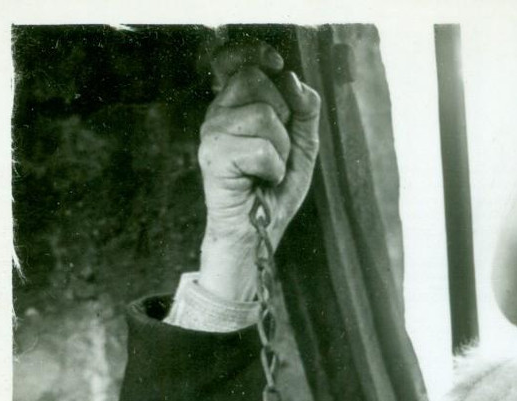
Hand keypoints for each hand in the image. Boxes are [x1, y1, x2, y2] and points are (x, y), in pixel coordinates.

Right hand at [198, 41, 320, 300]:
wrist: (256, 232)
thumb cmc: (273, 189)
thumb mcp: (300, 145)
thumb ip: (304, 110)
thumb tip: (294, 79)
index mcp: (233, 105)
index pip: (231, 58)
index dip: (254, 52)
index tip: (276, 63)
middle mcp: (217, 114)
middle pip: (255, 79)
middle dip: (283, 114)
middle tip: (277, 148)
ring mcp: (212, 134)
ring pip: (264, 115)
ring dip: (282, 149)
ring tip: (270, 170)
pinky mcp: (214, 157)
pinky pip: (262, 149)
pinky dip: (274, 170)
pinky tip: (262, 181)